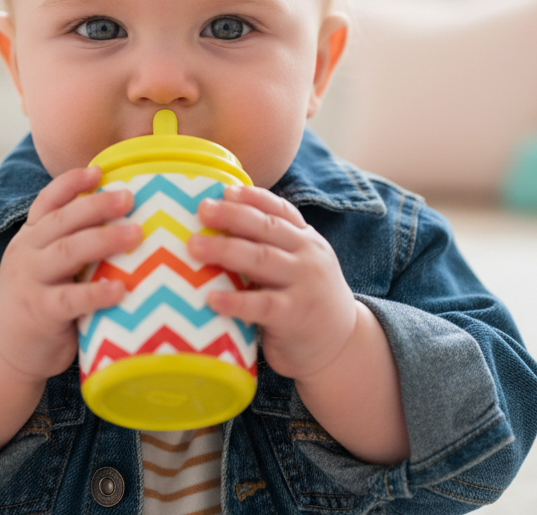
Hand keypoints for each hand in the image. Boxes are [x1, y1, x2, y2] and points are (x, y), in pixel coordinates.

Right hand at [0, 165, 142, 380]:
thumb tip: (123, 219)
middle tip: (129, 197)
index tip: (98, 170)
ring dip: (103, 240)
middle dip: (96, 206)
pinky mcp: (41, 312)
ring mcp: (31, 281)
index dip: (71, 183)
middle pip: (62, 221)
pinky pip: (70, 299)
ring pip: (67, 252)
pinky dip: (96, 293)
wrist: (0, 348)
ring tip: (135, 233)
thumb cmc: (37, 299)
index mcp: (31, 237)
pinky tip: (121, 289)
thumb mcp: (43, 264)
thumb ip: (69, 243)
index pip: (48, 202)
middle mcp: (28, 252)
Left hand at [188, 185, 357, 379]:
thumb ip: (270, 248)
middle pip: (267, 228)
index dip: (253, 198)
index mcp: (306, 240)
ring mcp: (303, 285)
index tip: (225, 190)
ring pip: (262, 260)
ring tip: (194, 246)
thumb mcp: (298, 266)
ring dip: (225, 250)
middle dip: (232, 215)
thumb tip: (216, 227)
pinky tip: (211, 299)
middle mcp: (307, 256)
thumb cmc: (304, 301)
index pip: (280, 210)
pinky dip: (236, 301)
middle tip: (202, 209)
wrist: (342, 345)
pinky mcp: (294, 316)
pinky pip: (262, 305)